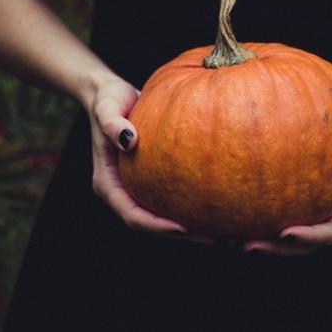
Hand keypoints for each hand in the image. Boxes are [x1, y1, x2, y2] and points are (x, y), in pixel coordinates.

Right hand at [89, 78, 213, 244]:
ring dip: (191, 226)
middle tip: (215, 238)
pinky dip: (193, 204)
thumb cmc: (108, 99)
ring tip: (224, 229)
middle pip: (151, 223)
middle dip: (181, 234)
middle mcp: (123, 191)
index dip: (156, 226)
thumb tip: (129, 141)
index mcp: (108, 184)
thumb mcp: (106, 107)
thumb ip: (112, 123)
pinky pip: (174, 197)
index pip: (132, 215)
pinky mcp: (153, 179)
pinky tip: (220, 202)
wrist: (112, 94)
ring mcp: (138, 187)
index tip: (182, 228)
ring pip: (164, 215)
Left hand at [242, 117, 331, 255]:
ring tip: (229, 240)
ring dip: (262, 242)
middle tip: (248, 246)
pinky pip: (276, 218)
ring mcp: (317, 217)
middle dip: (277, 250)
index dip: (310, 237)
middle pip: (305, 246)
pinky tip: (228, 217)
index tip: (286, 233)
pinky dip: (255, 221)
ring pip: (287, 240)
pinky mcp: (300, 209)